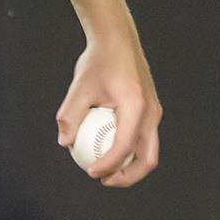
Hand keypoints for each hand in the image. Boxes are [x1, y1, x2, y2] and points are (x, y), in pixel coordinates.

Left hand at [54, 35, 161, 186]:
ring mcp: (154, 112)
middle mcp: (151, 112)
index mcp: (136, 105)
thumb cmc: (97, 61)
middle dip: (126, 176)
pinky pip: (143, 139)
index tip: (91, 173)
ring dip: (129, 166)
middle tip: (102, 179)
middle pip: (147, 158)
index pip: (125, 146)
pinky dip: (129, 151)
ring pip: (148, 152)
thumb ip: (70, 115)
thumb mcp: (79, 87)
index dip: (109, 165)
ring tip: (104, 171)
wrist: (117, 40)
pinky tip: (106, 151)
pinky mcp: (151, 110)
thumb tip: (64, 143)